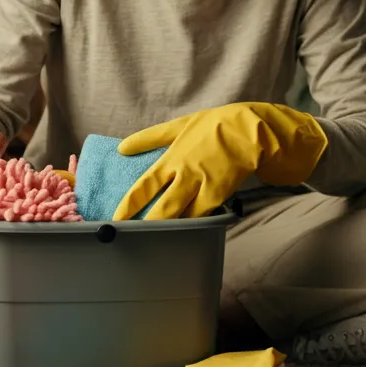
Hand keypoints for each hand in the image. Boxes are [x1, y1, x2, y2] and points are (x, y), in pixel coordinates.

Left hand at [112, 102, 327, 220]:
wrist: (250, 131)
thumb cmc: (212, 126)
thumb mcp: (178, 126)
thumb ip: (149, 138)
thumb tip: (121, 147)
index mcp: (172, 159)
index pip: (145, 185)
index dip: (129, 204)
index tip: (115, 219)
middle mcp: (186, 176)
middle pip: (163, 209)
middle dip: (147, 226)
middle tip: (133, 238)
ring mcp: (205, 188)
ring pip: (184, 218)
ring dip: (169, 229)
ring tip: (154, 240)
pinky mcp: (221, 196)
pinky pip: (202, 217)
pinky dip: (191, 224)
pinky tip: (182, 232)